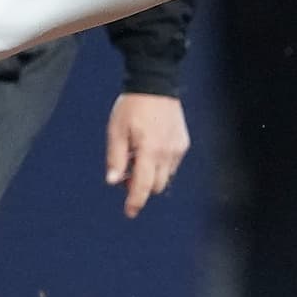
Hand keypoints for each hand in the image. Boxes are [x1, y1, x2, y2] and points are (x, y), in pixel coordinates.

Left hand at [105, 93, 190, 218]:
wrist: (155, 84)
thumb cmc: (132, 106)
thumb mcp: (116, 131)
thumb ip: (115, 158)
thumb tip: (113, 181)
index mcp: (148, 150)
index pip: (143, 186)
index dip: (135, 202)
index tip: (130, 212)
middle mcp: (167, 153)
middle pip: (156, 186)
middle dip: (141, 188)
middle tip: (126, 176)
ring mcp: (177, 148)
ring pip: (166, 176)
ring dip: (151, 176)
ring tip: (137, 159)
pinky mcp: (183, 143)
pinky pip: (172, 163)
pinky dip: (160, 164)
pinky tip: (150, 150)